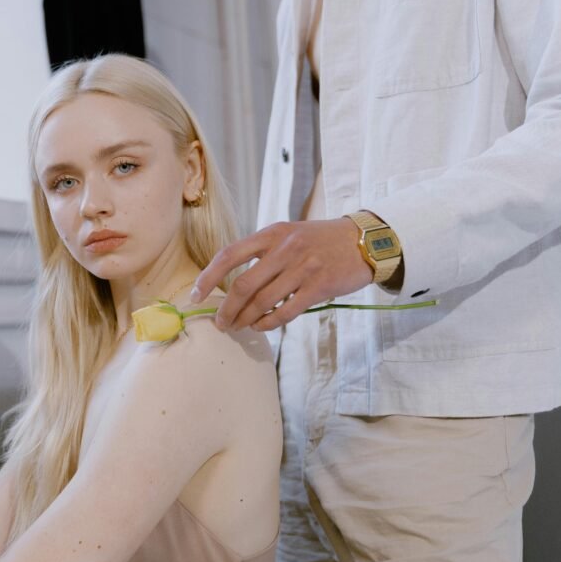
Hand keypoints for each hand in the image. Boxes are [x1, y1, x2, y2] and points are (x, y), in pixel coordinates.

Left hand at [192, 218, 372, 330]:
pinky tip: (261, 326)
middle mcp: (284, 249)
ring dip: (245, 320)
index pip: (229, 255)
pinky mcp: (319, 287)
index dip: (208, 277)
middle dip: (226, 309)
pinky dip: (268, 323)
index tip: (195, 295)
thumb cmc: (321, 240)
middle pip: (242, 285)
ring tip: (238, 327)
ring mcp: (302, 268)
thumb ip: (263, 252)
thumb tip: (232, 283)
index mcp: (271, 234)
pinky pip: (285, 312)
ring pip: (262, 302)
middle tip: (220, 323)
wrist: (365, 241)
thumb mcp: (289, 234)